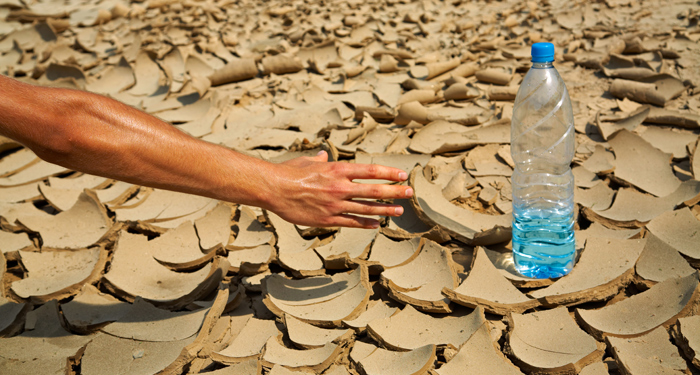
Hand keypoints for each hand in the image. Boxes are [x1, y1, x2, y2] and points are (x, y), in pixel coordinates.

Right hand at [266, 151, 412, 228]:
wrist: (274, 189)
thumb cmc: (289, 172)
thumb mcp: (307, 161)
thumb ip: (319, 160)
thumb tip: (324, 156)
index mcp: (338, 170)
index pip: (371, 171)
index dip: (389, 173)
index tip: (402, 175)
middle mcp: (340, 187)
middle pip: (375, 190)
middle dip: (395, 192)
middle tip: (409, 192)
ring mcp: (335, 204)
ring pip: (367, 208)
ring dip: (386, 210)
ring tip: (399, 210)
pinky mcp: (327, 219)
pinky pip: (352, 222)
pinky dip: (366, 223)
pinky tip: (377, 223)